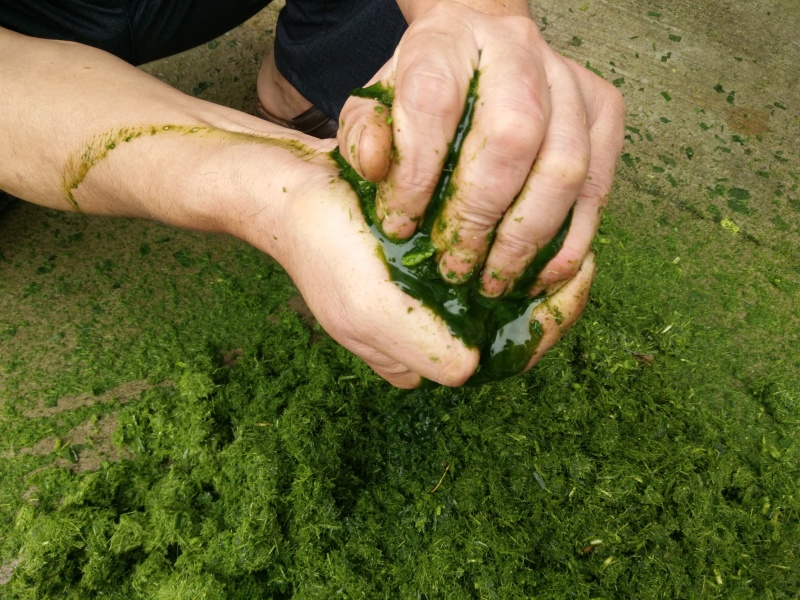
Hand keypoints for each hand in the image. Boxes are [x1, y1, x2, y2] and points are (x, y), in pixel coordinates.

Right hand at [240, 143, 595, 387]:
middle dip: (550, 297)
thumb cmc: (326, 249)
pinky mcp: (433, 261)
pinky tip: (534, 215)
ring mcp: (434, 296)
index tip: (577, 278)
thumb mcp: (365, 307)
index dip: (547, 325)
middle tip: (584, 255)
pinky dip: (515, 242)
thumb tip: (470, 369)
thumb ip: (417, 344)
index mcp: (420, 356)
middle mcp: (434, 331)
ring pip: (505, 294)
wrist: (294, 193)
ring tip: (569, 235)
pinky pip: (491, 261)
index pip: (500, 359)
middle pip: (511, 327)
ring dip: (537, 267)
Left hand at [337, 0, 623, 297]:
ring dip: (527, 239)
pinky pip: (598, 185)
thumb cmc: (427, 85)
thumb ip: (365, 132)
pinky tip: (539, 276)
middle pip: (513, 137)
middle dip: (479, 217)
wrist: (484, 44)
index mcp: (449, 41)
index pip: (434, 102)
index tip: (400, 226)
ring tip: (494, 283)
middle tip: (454, 268)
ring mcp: (570, 79)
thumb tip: (373, 165)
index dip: (417, 173)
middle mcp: (518, 51)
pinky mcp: (604, 109)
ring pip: (564, 167)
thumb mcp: (380, 100)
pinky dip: (570, 241)